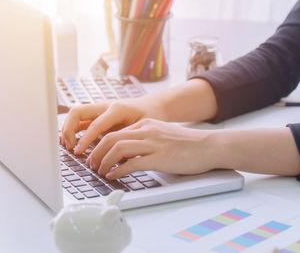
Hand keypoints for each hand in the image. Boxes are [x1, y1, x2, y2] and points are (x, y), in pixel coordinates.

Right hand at [61, 98, 160, 154]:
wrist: (154, 106)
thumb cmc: (151, 116)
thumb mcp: (145, 129)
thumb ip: (130, 141)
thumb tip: (119, 158)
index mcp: (117, 109)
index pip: (95, 124)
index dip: (85, 139)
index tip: (78, 152)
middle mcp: (106, 106)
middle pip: (77, 112)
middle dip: (69, 129)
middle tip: (70, 147)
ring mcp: (101, 109)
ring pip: (76, 114)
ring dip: (68, 129)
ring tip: (68, 146)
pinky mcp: (99, 115)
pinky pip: (82, 120)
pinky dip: (73, 130)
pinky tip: (71, 142)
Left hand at [86, 119, 218, 179]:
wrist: (209, 146)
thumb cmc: (187, 144)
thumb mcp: (161, 135)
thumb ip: (144, 140)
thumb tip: (125, 154)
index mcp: (146, 124)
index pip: (115, 132)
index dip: (100, 144)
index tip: (95, 155)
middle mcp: (147, 130)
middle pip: (111, 138)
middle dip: (96, 152)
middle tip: (91, 164)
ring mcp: (153, 143)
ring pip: (117, 148)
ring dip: (104, 161)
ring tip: (100, 171)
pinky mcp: (159, 158)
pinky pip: (132, 163)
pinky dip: (118, 170)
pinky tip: (113, 176)